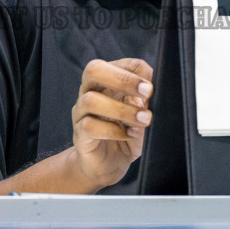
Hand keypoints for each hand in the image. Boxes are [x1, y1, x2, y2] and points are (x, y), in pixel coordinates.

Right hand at [70, 58, 153, 190]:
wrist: (107, 165)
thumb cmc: (125, 135)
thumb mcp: (140, 114)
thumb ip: (144, 98)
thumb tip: (150, 86)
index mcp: (105, 82)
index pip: (116, 63)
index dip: (134, 70)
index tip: (150, 86)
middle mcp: (89, 92)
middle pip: (94, 70)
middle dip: (123, 79)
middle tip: (147, 92)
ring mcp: (81, 113)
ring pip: (91, 100)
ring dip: (123, 110)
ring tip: (143, 120)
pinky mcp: (79, 134)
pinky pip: (90, 126)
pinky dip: (114, 131)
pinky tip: (128, 135)